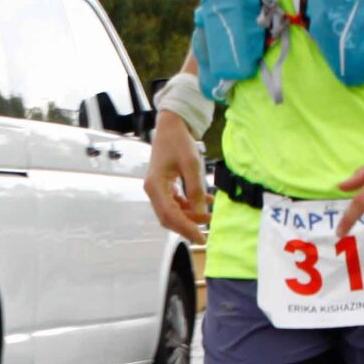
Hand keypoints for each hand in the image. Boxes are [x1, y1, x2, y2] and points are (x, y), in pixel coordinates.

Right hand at [144, 112, 209, 242]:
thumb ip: (195, 190)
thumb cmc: (179, 141)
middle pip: (168, 218)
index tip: (201, 237)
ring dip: (190, 216)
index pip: (169, 215)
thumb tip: (200, 213)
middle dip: (188, 225)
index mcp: (155, 186)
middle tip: (206, 232)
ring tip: (211, 214)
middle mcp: (152, 190)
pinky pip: (175, 203)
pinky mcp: (163, 187)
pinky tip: (205, 201)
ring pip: (172, 212)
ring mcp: (157, 189)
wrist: (171, 126)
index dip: (185, 228)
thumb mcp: (191, 164)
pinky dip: (189, 206)